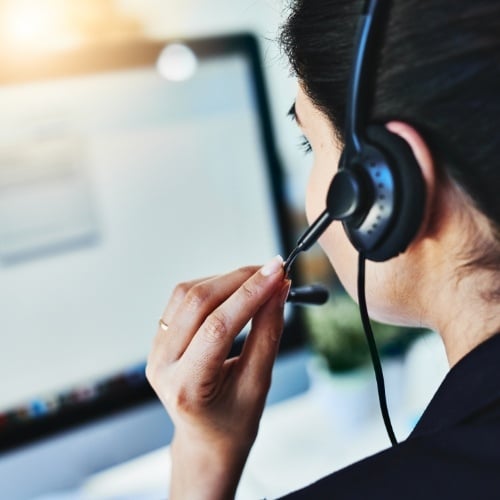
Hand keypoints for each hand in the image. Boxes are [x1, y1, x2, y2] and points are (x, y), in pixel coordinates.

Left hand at [146, 256, 289, 499]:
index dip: (251, 294)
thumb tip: (278, 290)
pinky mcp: (159, 338)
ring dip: (225, 279)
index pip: (218, 327)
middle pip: (198, 302)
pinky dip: (211, 286)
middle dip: (240, 279)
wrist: (206, 439)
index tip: (277, 272)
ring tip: (258, 280)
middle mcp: (162, 365)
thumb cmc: (234, 422)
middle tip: (274, 270)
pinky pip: (182, 299)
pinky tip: (234, 289)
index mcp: (186, 387)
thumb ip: (268, 333)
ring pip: (187, 294)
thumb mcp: (258, 383)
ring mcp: (156, 350)